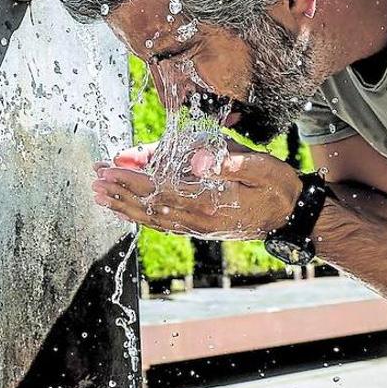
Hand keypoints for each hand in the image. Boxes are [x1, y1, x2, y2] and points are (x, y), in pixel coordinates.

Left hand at [91, 141, 301, 239]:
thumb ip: (230, 161)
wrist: (293, 216)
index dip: (132, 178)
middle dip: (119, 191)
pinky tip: (124, 209)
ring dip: (123, 204)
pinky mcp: (198, 228)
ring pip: (152, 218)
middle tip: (93, 178)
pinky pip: (161, 223)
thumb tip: (196, 160)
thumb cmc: (278, 186)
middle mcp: (198, 220)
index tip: (108, 169)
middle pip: (149, 206)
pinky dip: (139, 215)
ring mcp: (197, 227)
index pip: (160, 189)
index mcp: (210, 204)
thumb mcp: (262, 167)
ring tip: (99, 194)